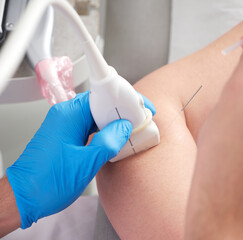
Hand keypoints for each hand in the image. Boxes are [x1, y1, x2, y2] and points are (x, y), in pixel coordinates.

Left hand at [5, 91, 154, 228]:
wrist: (24, 197)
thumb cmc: (47, 182)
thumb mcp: (87, 163)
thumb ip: (109, 142)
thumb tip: (125, 127)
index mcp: (69, 115)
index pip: (102, 95)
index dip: (125, 99)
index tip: (141, 107)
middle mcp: (66, 115)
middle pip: (100, 104)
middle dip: (121, 111)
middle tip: (140, 120)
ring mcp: (65, 125)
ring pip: (96, 116)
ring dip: (113, 122)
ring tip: (132, 130)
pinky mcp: (66, 135)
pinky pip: (89, 127)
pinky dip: (104, 131)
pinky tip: (116, 139)